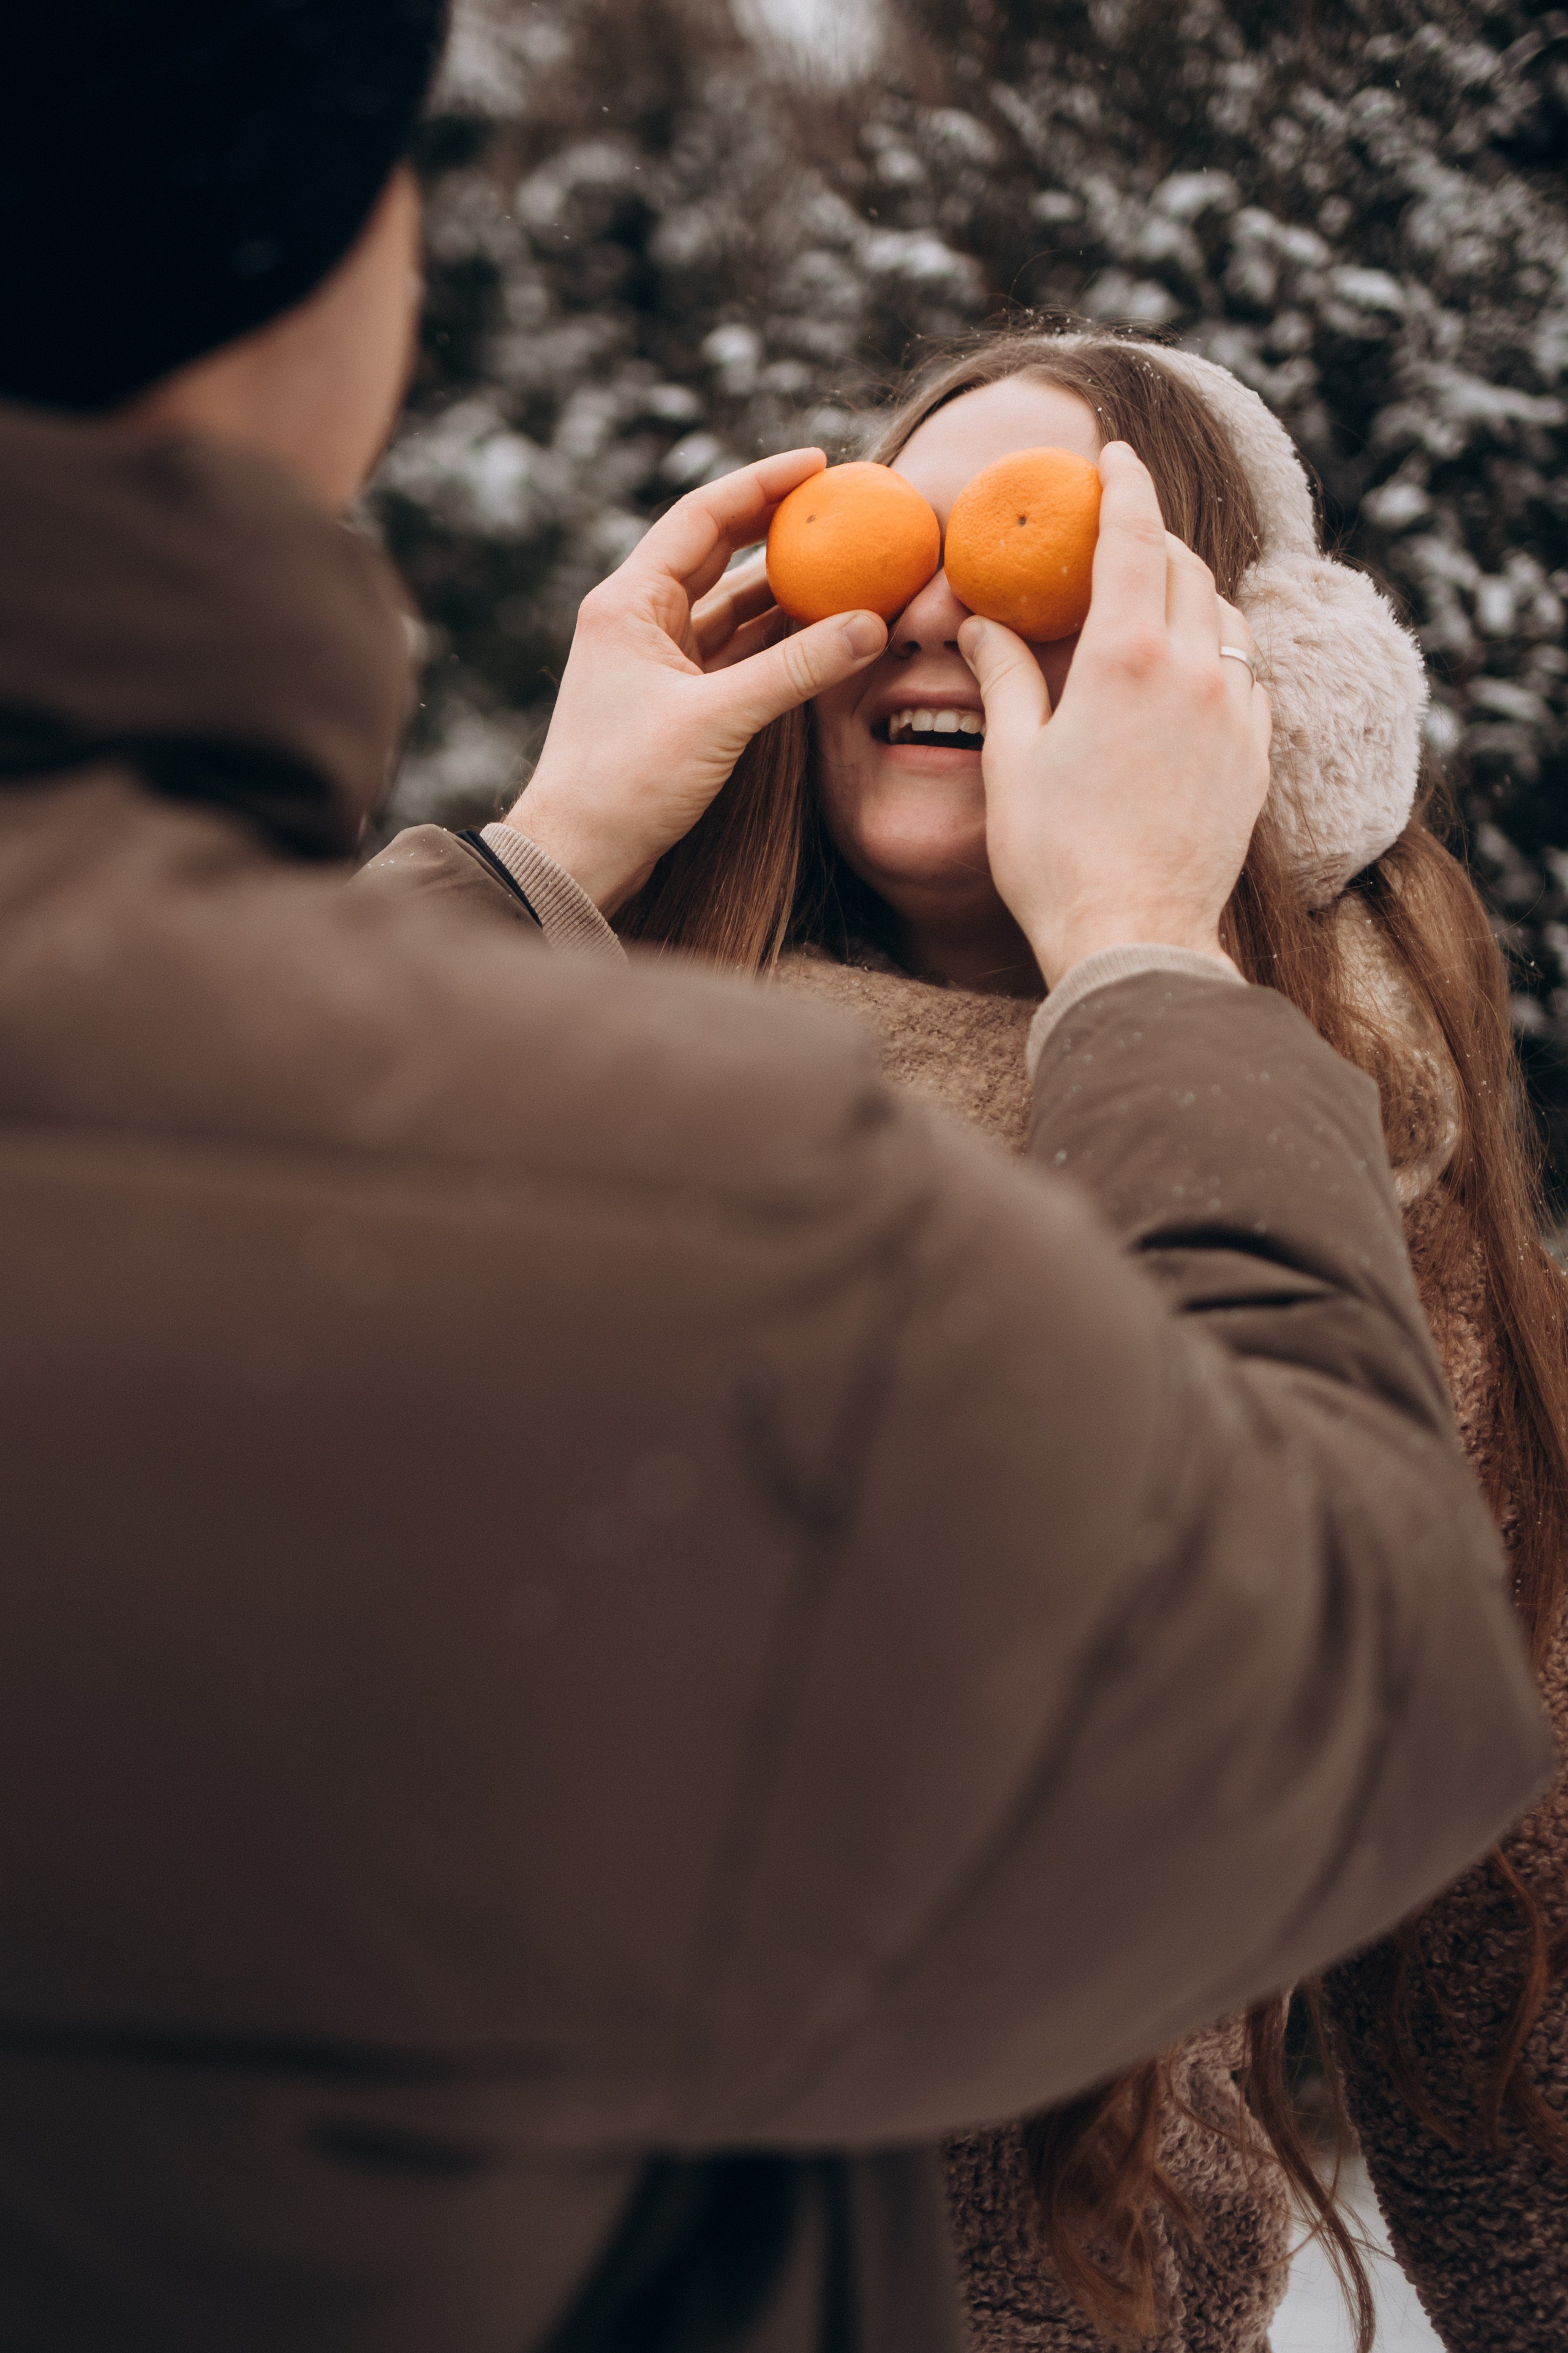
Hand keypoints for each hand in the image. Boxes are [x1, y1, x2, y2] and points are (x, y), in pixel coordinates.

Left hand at [502, 452, 886, 912]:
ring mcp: (657, 661)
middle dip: (779, 529)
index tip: (818, 462)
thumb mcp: (717, 719)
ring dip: (785, 591)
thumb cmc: (624, 784)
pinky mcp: (674, 700)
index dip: (761, 484)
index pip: (702, 516)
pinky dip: (777, 642)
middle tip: (841, 508)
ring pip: (731, 607)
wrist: (579, 855)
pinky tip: (822, 634)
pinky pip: (735, 654)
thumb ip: (795, 670)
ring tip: (846, 569)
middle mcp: (639, 620)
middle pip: (719, 553)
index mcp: (628, 601)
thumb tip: (870, 627)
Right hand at [961, 442, 1271, 989]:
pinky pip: (1247, 681)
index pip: (1136, 537)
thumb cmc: (1057, 857)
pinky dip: (1217, 659)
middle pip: (1188, 568)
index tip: (1116, 454)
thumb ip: (1006, 676)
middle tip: (1120, 541)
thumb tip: (981, 624)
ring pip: (1225, 620)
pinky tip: (1186, 682)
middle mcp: (1195, 672)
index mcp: (1127, 658)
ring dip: (1191, 599)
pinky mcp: (1256, 759)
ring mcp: (1236, 715)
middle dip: (1155, 541)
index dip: (1126, 484)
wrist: (1133, 938)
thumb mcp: (1013, 760)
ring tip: (1152, 611)